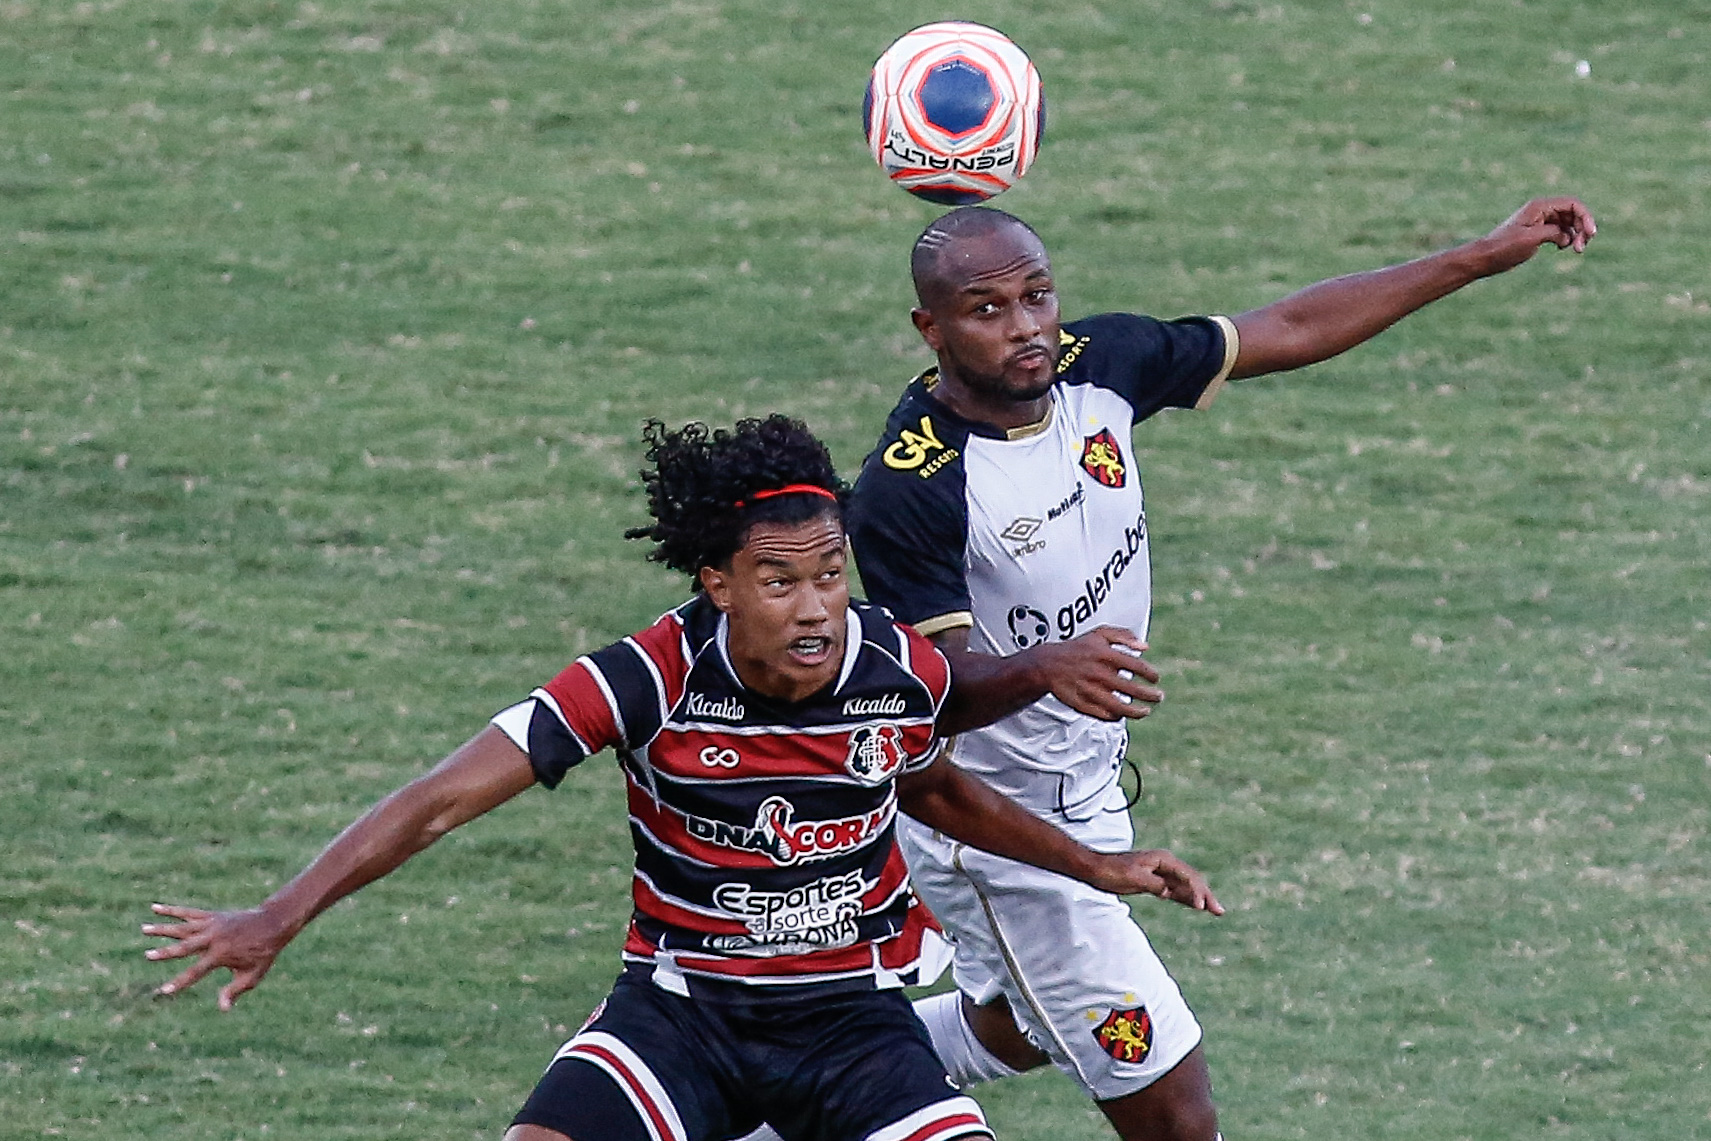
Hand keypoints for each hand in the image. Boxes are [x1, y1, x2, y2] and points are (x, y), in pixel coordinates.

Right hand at [142, 903, 290, 1009]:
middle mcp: (213, 939)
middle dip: (165, 952)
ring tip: (143, 929)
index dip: (180, 982)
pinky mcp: (211, 916)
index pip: (196, 972)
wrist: (272, 923)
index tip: (164, 990)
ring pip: (182, 927)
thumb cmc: (263, 953)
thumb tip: (223, 1008)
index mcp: (221, 955)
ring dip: (162, 928)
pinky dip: (172, 910)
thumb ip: (235, 990)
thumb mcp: (253, 975)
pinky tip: (155, 908)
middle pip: (184, 947)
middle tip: (147, 955)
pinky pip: (188, 912)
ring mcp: (212, 925)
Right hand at [1031, 626, 1162, 721]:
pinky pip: (1104, 715)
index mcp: (1106, 655)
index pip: (1137, 666)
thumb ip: (1124, 636)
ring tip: (1146, 711)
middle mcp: (1100, 674)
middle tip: (1158, 697)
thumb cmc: (1078, 648)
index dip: (1150, 674)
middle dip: (1150, 695)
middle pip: (1132, 689)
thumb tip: (1145, 647)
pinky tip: (1122, 713)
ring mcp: (1091, 691)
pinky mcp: (1082, 704)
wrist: (1047, 664)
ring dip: (1137, 712)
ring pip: (1120, 707)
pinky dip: (1116, 716)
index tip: (1155, 679)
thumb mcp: (1099, 634)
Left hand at [1086, 849, 1223, 914]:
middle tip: (1220, 911)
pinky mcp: (1155, 881)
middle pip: (1192, 880)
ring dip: (1199, 897)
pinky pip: (1175, 890)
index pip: (1187, 876)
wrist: (1095, 869)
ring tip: (1215, 910)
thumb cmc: (1113, 872)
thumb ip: (1154, 885)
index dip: (1196, 892)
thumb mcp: (1134, 879)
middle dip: (1206, 895)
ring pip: (1186, 886)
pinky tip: (1195, 906)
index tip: (1201, 907)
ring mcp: (1161, 872)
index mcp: (1163, 859)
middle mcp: (1165, 863)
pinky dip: (1186, 898)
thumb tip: (1169, 892)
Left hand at [1477, 196, 1595, 273]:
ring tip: (1576, 250)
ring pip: (1568, 223)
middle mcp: (1541, 210)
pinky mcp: (1538, 232)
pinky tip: (1563, 248)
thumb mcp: (1531, 239)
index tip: (1590, 234)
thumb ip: (1554, 233)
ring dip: (1576, 235)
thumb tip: (1567, 237)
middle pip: (1573, 213)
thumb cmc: (1504, 247)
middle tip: (1581, 248)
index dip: (1585, 217)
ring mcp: (1540, 221)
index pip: (1572, 204)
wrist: (1484, 257)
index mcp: (1539, 206)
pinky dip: (1566, 238)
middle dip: (1581, 228)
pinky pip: (1560, 231)